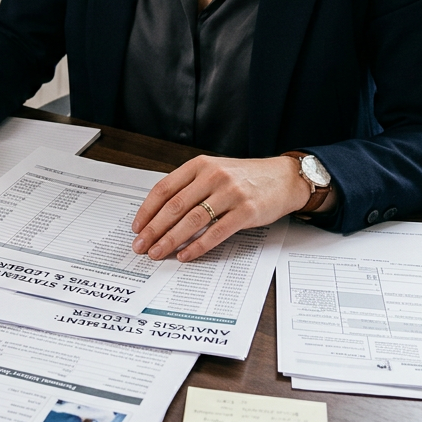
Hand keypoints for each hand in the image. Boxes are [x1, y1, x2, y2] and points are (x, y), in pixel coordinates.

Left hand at [131, 155, 322, 261]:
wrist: (284, 178)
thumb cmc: (246, 177)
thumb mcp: (215, 171)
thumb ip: (190, 186)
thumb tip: (160, 215)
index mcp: (200, 165)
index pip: (164, 188)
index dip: (147, 210)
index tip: (137, 227)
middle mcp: (213, 176)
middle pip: (175, 206)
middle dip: (154, 229)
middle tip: (141, 246)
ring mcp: (230, 193)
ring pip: (192, 220)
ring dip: (171, 240)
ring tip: (158, 253)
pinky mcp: (246, 211)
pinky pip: (216, 232)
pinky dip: (198, 246)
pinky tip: (186, 255)